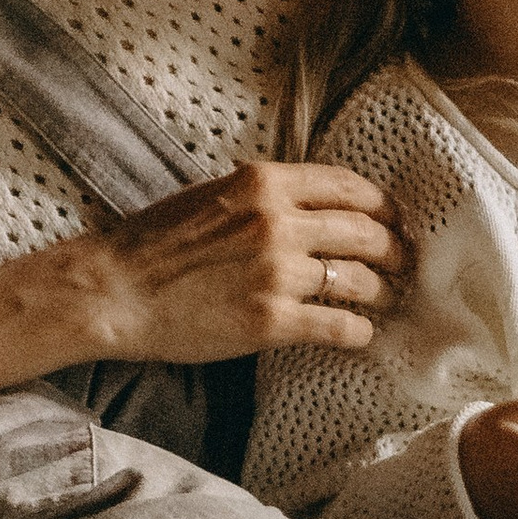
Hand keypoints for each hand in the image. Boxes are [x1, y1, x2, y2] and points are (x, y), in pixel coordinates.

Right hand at [76, 161, 405, 362]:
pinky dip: (359, 332)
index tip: (394, 222)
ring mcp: (276, 273)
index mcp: (263, 183)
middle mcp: (277, 222)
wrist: (113, 291)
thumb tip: (311, 203)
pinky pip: (339, 326)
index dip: (384, 207)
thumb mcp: (211, 194)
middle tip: (404, 266)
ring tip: (388, 301)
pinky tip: (361, 335)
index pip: (350, 186)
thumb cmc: (154, 244)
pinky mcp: (270, 321)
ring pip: (361, 280)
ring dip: (385, 293)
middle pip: (367, 232)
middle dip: (396, 251)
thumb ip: (263, 194)